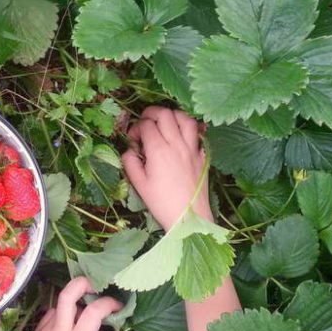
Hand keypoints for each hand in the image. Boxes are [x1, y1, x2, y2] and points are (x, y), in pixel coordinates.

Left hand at [0, 277, 122, 330]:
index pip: (94, 310)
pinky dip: (62, 314)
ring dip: (73, 302)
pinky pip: (50, 315)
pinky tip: (69, 325)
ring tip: (86, 312)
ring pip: (58, 304)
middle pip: (67, 293)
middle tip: (97, 286)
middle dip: (83, 283)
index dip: (110, 303)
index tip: (119, 307)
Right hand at [122, 106, 212, 230]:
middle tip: (145, 123)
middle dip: (151, 113)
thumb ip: (130, 162)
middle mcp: (176, 144)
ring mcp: (192, 148)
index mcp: (158, 150)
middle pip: (165, 114)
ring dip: (172, 115)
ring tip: (164, 122)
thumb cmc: (161, 203)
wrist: (189, 217)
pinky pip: (196, 133)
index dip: (136, 127)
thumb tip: (129, 150)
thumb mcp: (139, 184)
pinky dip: (187, 129)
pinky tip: (181, 136)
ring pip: (184, 118)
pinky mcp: (202, 155)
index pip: (146, 124)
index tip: (133, 139)